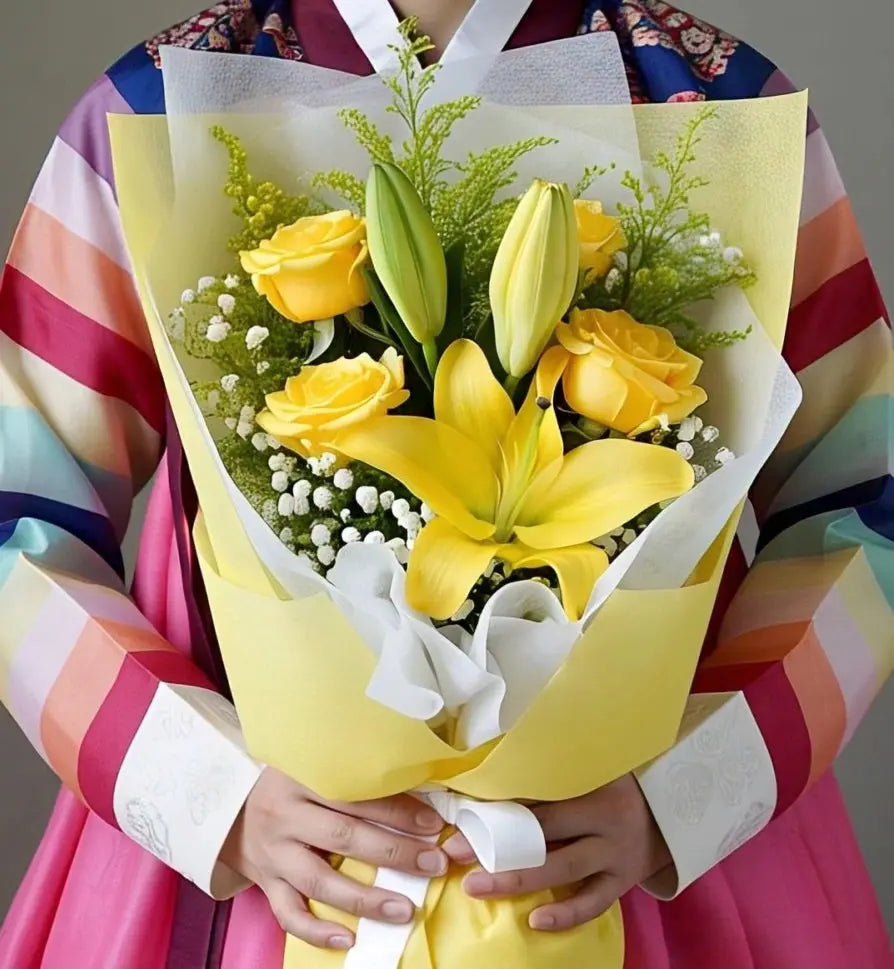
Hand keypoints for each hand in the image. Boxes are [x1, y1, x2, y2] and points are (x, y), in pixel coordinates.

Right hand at [220, 768, 446, 949]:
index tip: (433, 825)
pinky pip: (289, 913)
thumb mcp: (315, 764)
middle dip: (394, 852)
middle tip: (434, 864)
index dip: (398, 810)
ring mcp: (273, 853)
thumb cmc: (290, 782)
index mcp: (302, 778)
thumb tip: (420, 791)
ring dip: (365, 899)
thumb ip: (356, 776)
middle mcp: (285, 815)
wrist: (231, 805)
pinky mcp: (265, 883)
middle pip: (344, 836)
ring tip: (404, 910)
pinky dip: (317, 930)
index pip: (356, 795)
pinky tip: (348, 940)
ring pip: (320, 880)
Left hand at [443, 774, 670, 931]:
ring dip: (517, 879)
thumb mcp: (591, 768)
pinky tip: (534, 920)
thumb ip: (551, 773)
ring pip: (563, 869)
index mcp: (593, 782)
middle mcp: (605, 817)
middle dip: (496, 843)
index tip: (460, 812)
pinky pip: (593, 903)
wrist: (671, 810)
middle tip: (454, 852)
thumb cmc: (617, 784)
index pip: (539, 793)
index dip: (498, 803)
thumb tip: (492, 773)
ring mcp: (617, 852)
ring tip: (476, 887)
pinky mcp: (624, 881)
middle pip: (543, 831)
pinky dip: (565, 914)